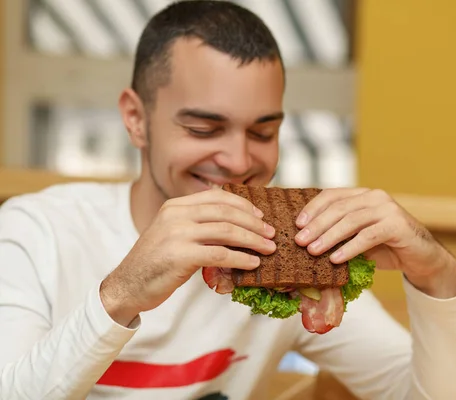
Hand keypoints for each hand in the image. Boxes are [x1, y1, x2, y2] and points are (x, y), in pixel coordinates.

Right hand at [100, 189, 275, 325]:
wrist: (126, 286)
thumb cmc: (155, 263)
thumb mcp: (172, 233)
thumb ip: (196, 224)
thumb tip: (235, 225)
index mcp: (175, 205)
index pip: (217, 197)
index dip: (243, 205)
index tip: (260, 215)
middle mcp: (176, 214)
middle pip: (226, 212)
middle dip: (253, 223)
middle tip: (271, 233)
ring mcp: (177, 233)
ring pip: (227, 231)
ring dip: (253, 240)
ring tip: (269, 248)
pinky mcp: (180, 255)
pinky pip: (220, 254)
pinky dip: (241, 259)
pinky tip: (253, 264)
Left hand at [294, 188, 455, 297]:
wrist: (421, 258)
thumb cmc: (385, 248)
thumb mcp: (358, 238)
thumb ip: (339, 234)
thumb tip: (306, 242)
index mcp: (362, 195)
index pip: (332, 195)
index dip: (313, 208)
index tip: (297, 224)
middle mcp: (375, 197)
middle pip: (339, 208)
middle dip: (316, 225)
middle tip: (300, 241)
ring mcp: (387, 209)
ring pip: (351, 221)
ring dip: (329, 237)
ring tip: (313, 251)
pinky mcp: (397, 225)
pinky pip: (368, 236)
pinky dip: (350, 248)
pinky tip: (336, 259)